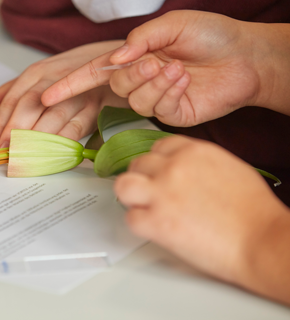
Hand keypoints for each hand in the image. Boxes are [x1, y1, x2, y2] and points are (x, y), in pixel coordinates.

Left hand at [0, 40, 127, 148]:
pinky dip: (62, 144)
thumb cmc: (72, 73)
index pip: (13, 98)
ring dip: (35, 140)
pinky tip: (49, 156)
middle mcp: (56, 80)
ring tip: (21, 156)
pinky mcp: (97, 107)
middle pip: (30, 105)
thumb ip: (13, 91)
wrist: (115, 62)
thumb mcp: (40, 76)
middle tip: (3, 152)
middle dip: (14, 131)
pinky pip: (76, 128)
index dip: (1, 122)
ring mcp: (77, 93)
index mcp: (37, 73)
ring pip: (52, 117)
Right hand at [43, 10, 266, 126]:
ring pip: (134, 98)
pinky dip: (170, 92)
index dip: (69, 85)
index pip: (93, 72)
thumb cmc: (212, 35)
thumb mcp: (173, 24)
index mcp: (134, 57)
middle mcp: (139, 79)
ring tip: (178, 69)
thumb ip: (141, 38)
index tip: (47, 95)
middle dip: (132, 74)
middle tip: (155, 62)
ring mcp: (154, 99)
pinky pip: (157, 108)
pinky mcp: (170, 114)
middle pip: (115, 85)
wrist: (246, 56)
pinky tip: (186, 79)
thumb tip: (117, 58)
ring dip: (155, 82)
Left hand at [115, 136, 289, 303]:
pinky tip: (155, 229)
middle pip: (139, 165)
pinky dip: (140, 225)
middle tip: (155, 195)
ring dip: (131, 196)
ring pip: (123, 185)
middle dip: (145, 180)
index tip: (160, 174)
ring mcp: (162, 193)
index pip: (158, 147)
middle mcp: (173, 167)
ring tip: (144, 207)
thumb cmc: (254, 211)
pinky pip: (130, 219)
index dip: (158, 164)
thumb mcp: (228, 167)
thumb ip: (199, 163)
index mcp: (193, 151)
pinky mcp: (156, 222)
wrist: (263, 240)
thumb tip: (184, 167)